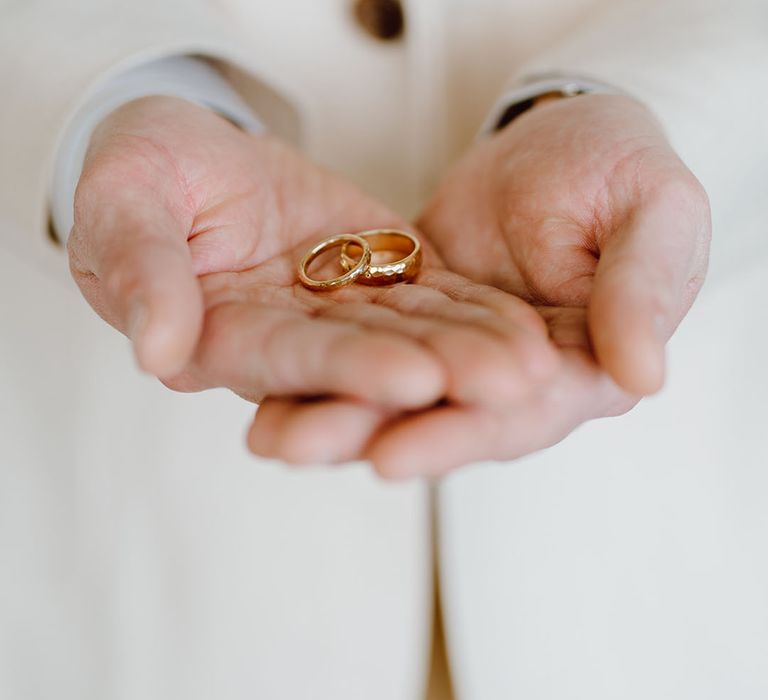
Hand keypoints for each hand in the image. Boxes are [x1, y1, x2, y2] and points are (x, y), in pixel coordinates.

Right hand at [68, 96, 557, 411]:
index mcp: (221, 333)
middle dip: (439, 375)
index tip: (410, 379)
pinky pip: (433, 298)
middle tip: (509, 388)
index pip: (288, 358)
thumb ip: (138, 268)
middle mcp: (290, 338)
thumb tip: (157, 350)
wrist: (191, 158)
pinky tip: (530, 331)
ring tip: (538, 366)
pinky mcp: (377, 279)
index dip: (347, 370)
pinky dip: (478, 314)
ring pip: (413, 335)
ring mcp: (339, 313)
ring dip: (475, 351)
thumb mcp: (121, 200)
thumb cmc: (142, 170)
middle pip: (369, 361)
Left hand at [247, 95, 710, 475]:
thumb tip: (640, 377)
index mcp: (583, 367)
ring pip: (396, 393)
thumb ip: (642, 291)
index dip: (456, 436)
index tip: (390, 457)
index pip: (516, 417)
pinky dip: (326, 367)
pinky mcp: (418, 317)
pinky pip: (369, 346)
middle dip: (367, 433)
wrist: (570, 138)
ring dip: (332, 414)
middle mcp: (515, 379)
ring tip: (265, 434)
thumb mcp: (654, 214)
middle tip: (291, 448)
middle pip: (440, 418)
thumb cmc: (626, 168)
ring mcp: (460, 352)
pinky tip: (270, 386)